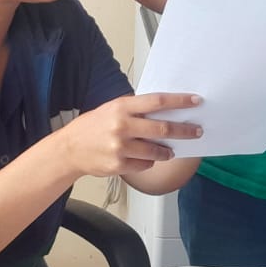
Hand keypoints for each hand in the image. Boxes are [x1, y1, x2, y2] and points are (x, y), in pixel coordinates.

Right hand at [59, 93, 202, 177]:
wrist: (69, 149)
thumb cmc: (92, 127)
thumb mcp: (111, 109)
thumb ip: (135, 109)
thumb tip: (164, 110)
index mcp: (121, 107)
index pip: (157, 101)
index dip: (180, 101)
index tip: (196, 101)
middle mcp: (122, 126)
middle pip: (162, 128)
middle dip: (184, 130)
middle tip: (196, 131)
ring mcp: (120, 147)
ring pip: (156, 150)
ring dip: (167, 150)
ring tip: (170, 150)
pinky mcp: (119, 164)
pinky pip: (145, 164)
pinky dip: (149, 161)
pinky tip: (144, 157)